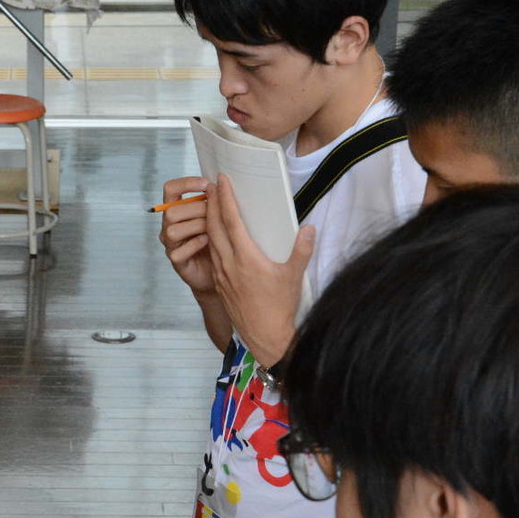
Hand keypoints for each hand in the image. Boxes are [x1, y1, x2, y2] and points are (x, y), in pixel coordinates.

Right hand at [158, 176, 214, 295]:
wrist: (221, 269)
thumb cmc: (218, 238)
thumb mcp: (216, 216)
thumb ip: (213, 200)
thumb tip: (223, 182)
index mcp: (177, 209)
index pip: (170, 189)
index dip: (186, 183)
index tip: (207, 184)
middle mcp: (169, 225)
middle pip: (171, 210)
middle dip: (197, 209)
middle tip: (214, 214)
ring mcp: (170, 244)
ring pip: (173, 230)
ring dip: (196, 226)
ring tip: (212, 229)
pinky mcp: (176, 261)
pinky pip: (179, 251)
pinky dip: (195, 244)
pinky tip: (208, 241)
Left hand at [204, 179, 315, 366]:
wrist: (264, 336)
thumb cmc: (279, 308)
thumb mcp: (293, 277)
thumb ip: (301, 251)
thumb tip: (310, 228)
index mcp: (246, 258)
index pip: (231, 221)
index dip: (225, 198)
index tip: (221, 181)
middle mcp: (229, 264)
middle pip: (214, 227)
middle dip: (211, 203)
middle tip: (212, 186)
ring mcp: (221, 275)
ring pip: (210, 241)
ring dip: (208, 221)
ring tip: (210, 205)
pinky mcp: (220, 284)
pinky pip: (212, 255)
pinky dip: (210, 239)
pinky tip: (214, 235)